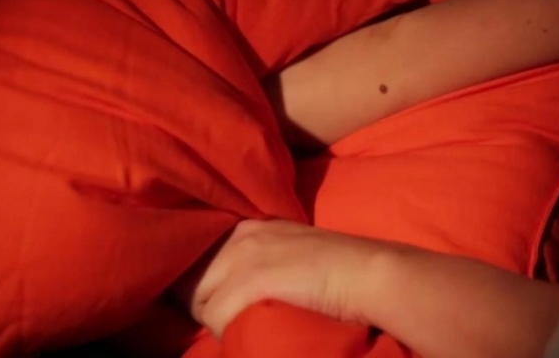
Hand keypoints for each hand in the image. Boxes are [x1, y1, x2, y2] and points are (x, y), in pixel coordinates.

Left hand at [174, 220, 394, 337]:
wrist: (367, 273)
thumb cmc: (338, 267)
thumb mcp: (289, 251)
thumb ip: (260, 258)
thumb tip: (234, 287)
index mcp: (247, 227)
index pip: (200, 256)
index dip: (202, 284)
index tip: (211, 303)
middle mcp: (239, 236)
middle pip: (191, 279)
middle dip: (204, 304)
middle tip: (228, 321)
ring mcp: (243, 256)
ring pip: (199, 300)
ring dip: (215, 319)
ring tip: (240, 327)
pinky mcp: (251, 280)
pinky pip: (216, 317)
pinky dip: (228, 332)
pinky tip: (252, 331)